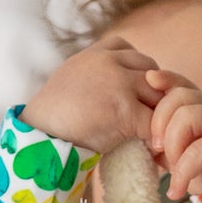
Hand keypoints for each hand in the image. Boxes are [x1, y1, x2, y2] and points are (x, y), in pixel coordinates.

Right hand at [18, 35, 165, 155]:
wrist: (41, 130)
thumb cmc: (55, 112)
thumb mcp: (75, 76)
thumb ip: (97, 73)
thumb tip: (115, 89)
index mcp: (99, 52)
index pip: (135, 54)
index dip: (143, 75)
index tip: (140, 97)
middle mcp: (111, 61)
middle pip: (152, 73)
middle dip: (156, 95)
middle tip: (156, 120)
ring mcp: (120, 83)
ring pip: (157, 96)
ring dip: (160, 117)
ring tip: (157, 135)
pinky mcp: (125, 109)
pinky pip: (152, 123)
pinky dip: (156, 139)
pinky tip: (152, 150)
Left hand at [146, 71, 201, 197]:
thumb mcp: (183, 159)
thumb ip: (169, 144)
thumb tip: (151, 143)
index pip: (183, 85)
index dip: (166, 80)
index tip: (150, 80)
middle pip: (180, 95)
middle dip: (160, 121)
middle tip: (156, 149)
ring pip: (186, 116)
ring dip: (172, 146)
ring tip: (172, 170)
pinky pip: (196, 151)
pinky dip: (181, 173)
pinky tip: (177, 190)